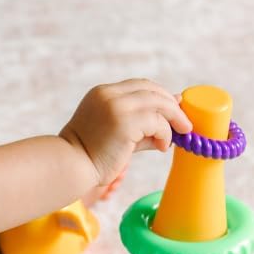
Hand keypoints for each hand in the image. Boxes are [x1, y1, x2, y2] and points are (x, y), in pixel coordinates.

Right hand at [59, 79, 191, 187]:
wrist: (69, 167)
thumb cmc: (88, 157)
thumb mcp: (115, 135)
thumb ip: (140, 127)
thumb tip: (171, 125)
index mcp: (102, 94)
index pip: (139, 86)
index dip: (159, 96)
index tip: (173, 109)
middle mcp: (109, 95)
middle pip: (151, 90)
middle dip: (171, 105)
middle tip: (183, 124)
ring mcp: (116, 105)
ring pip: (158, 103)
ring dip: (173, 118)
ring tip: (177, 136)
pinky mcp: (125, 121)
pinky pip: (157, 122)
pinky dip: (165, 133)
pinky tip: (162, 146)